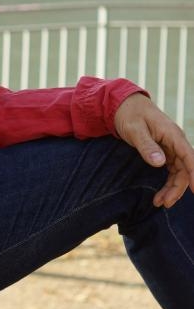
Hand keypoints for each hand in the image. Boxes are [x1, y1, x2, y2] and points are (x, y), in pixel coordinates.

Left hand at [114, 93, 193, 207]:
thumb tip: (160, 162)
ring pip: (178, 172)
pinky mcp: (164, 151)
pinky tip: (159, 193)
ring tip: (159, 203)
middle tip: (164, 203)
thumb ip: (146, 146)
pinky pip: (171, 170)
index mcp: (173, 134)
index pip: (190, 156)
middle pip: (184, 169)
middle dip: (176, 188)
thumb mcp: (134, 130)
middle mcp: (175, 141)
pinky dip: (167, 182)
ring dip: (171, 188)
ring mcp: (171, 147)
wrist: (123, 105)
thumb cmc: (129, 115)